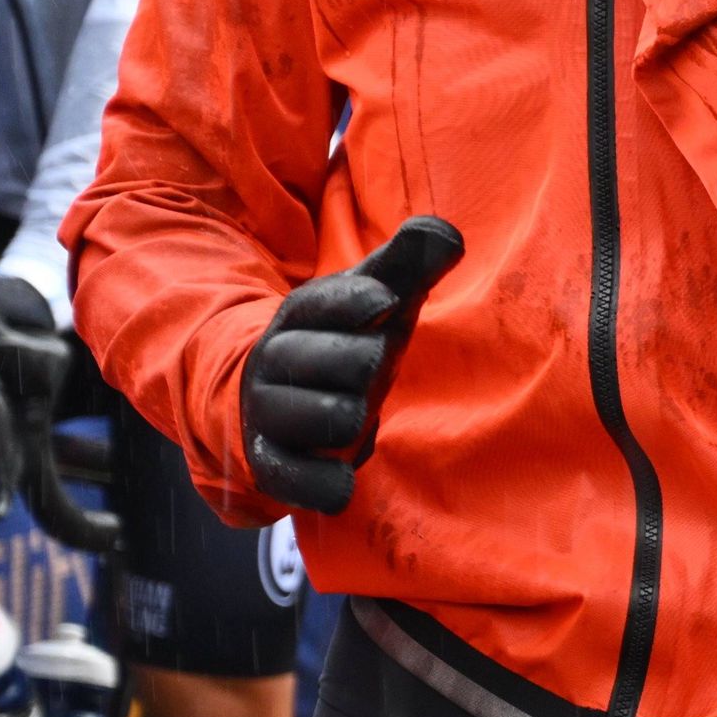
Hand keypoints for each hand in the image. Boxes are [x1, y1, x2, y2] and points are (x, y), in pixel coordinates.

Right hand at [244, 218, 466, 514]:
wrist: (283, 398)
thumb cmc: (346, 340)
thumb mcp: (376, 300)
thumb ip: (408, 265)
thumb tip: (445, 234)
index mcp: (301, 316)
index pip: (318, 303)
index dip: (353, 301)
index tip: (386, 301)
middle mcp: (277, 362)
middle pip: (316, 358)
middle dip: (354, 360)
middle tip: (372, 362)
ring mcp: (271, 414)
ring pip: (309, 416)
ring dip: (344, 415)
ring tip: (359, 413)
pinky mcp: (275, 464)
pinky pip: (292, 478)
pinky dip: (321, 483)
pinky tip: (344, 480)